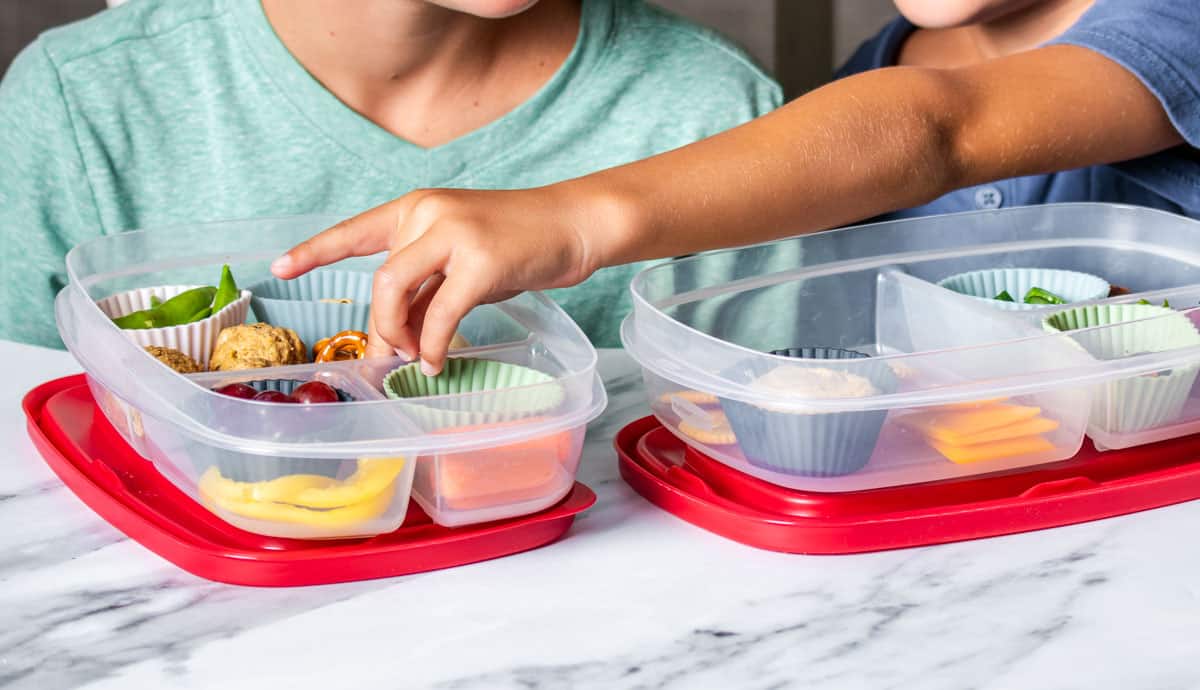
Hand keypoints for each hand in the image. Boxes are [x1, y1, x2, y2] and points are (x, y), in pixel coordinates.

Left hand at [271, 186, 615, 373]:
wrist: (572, 224)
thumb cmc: (517, 244)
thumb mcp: (462, 258)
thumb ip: (427, 287)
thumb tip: (399, 340)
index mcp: (418, 208)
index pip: (355, 230)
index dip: (314, 251)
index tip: (278, 267)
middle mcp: (428, 213)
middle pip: (379, 279)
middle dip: (381, 326)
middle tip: (392, 356)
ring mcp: (453, 234)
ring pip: (397, 291)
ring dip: (399, 335)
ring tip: (415, 359)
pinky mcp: (480, 262)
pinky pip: (441, 315)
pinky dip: (434, 345)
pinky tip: (438, 362)